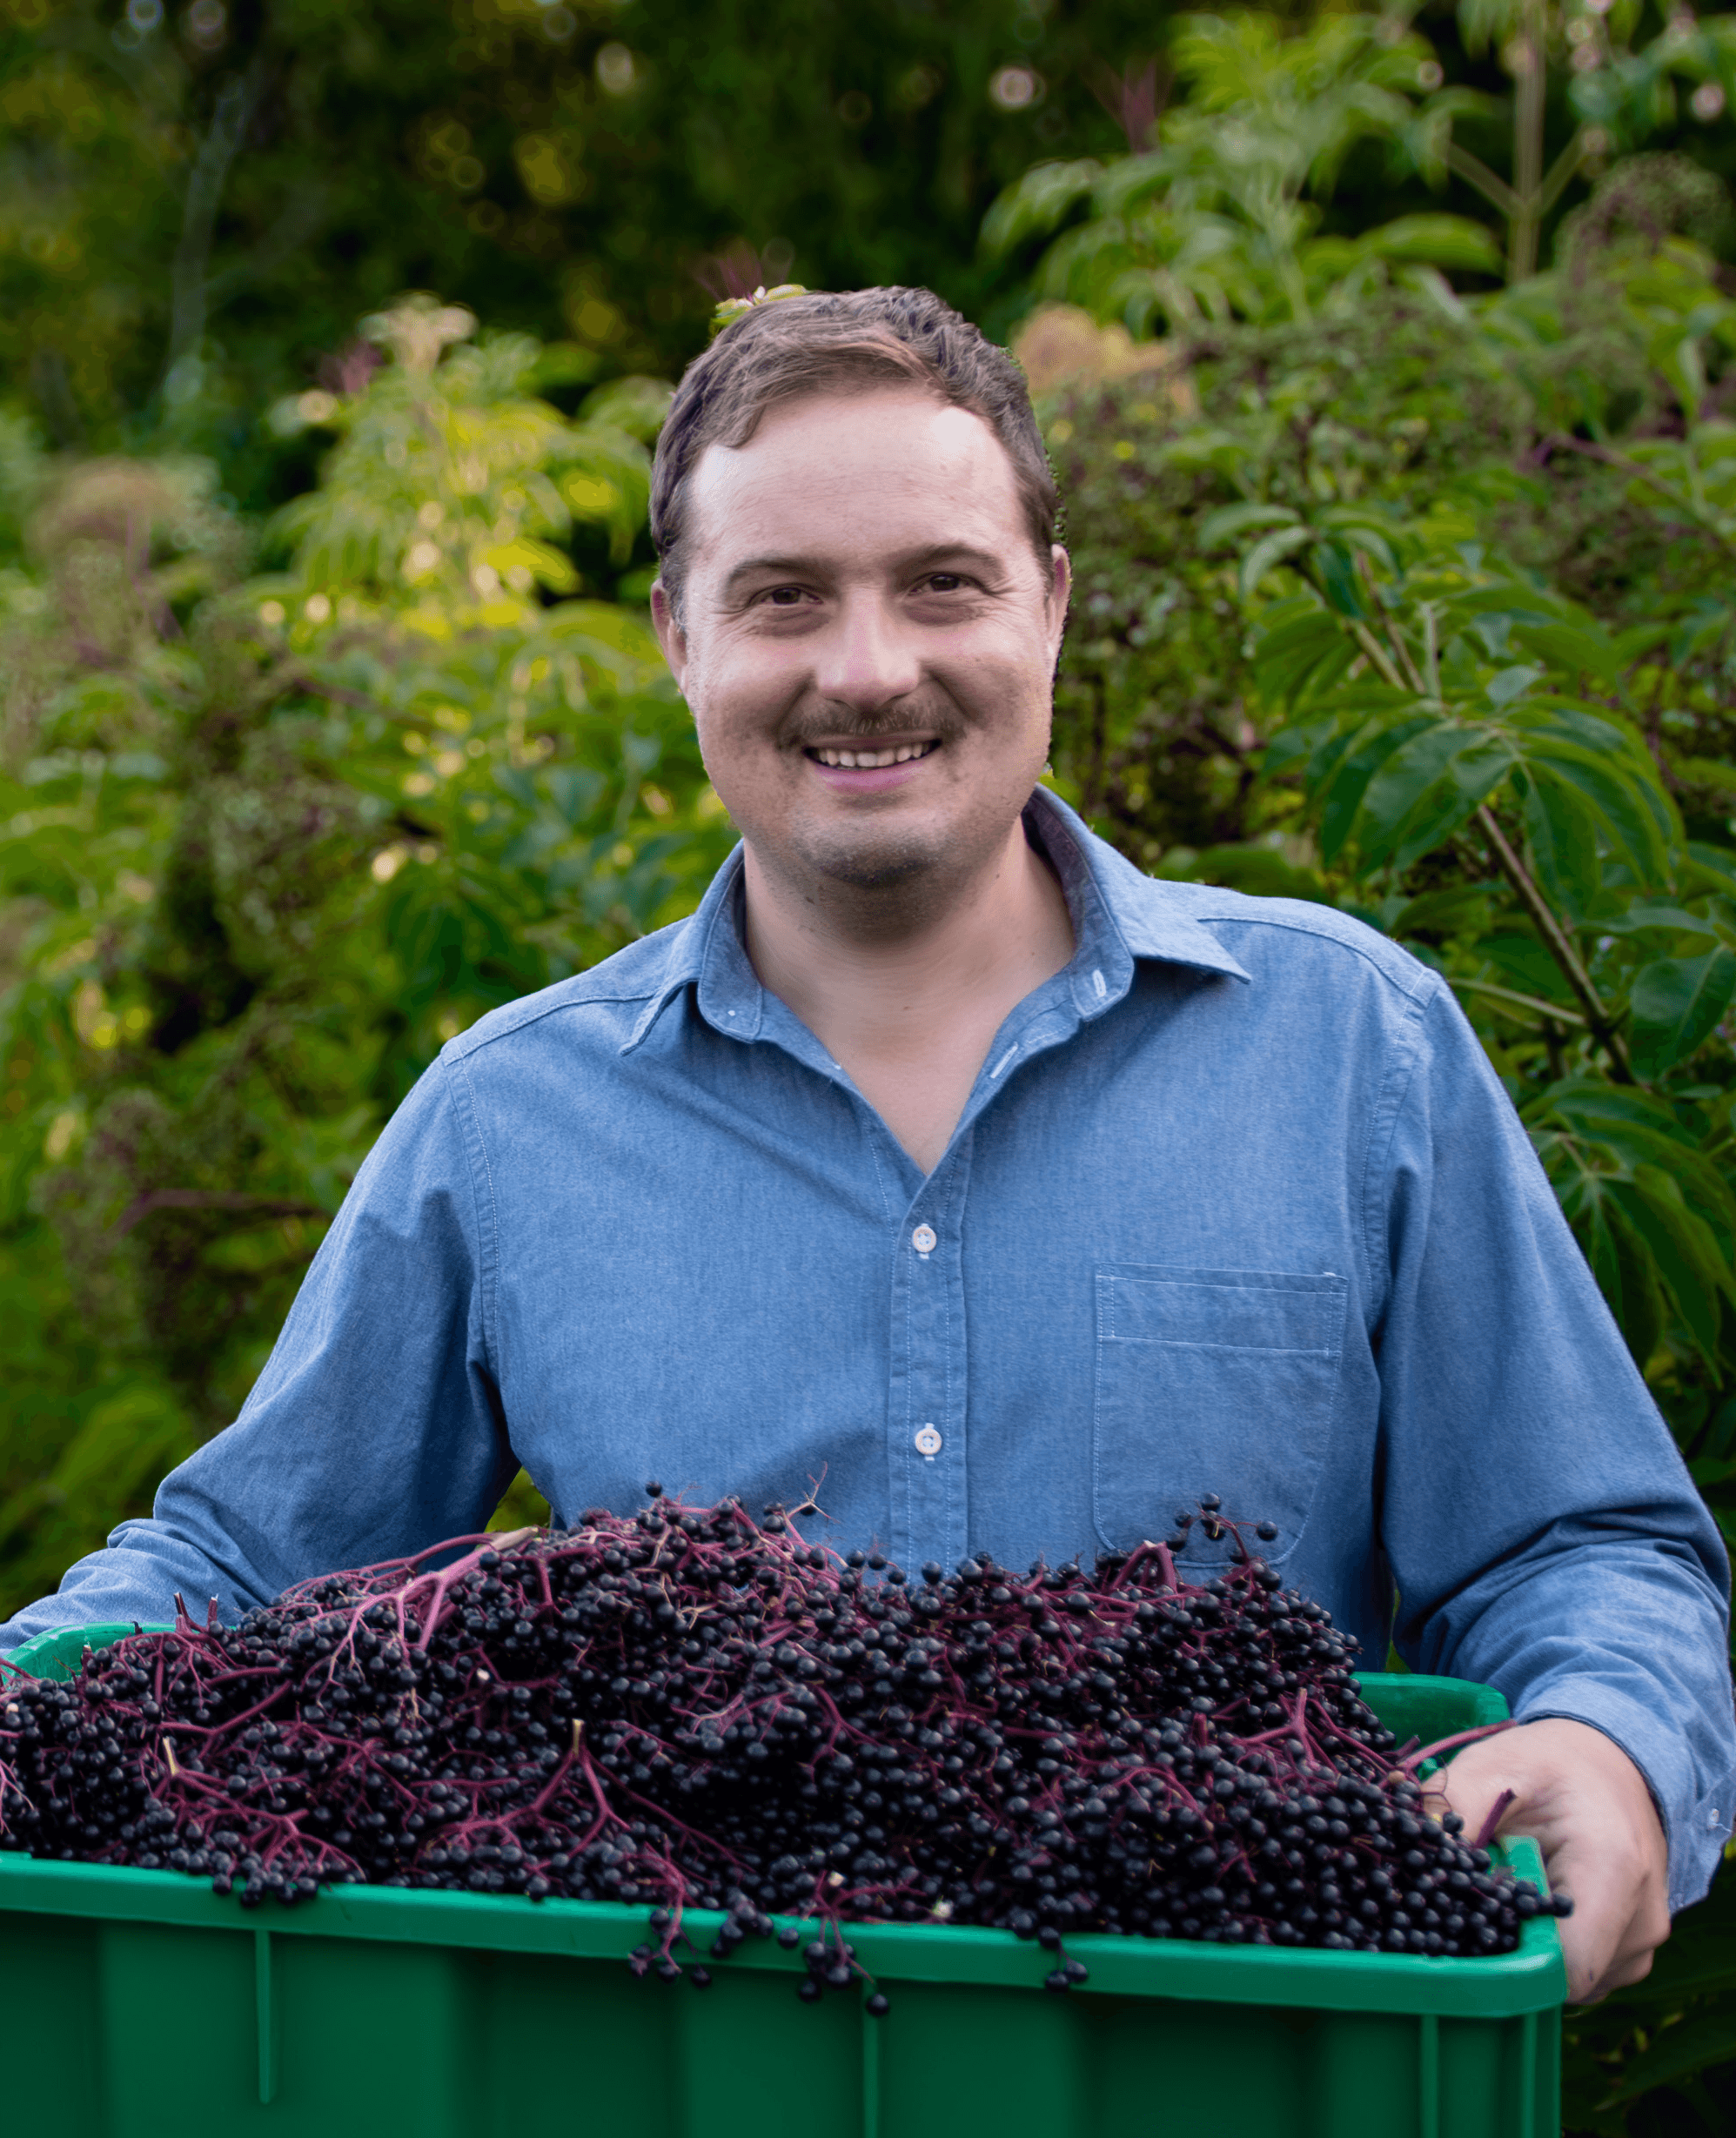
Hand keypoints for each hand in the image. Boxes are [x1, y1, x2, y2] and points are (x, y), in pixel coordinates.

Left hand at [1430, 1717, 1669, 2004]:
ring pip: (1571, 1980)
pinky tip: (1530, 1902)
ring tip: (1509, 1887)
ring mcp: (1642, 1943)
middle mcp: (1641, 1920)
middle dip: (1508, 1947)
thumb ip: (1453, 1805)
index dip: (1508, 1960)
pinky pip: (1582, 1971)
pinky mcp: (1632, 1952)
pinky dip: (1547, 1944)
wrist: (1609, 1767)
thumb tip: (1407, 1846)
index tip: (1465, 1922)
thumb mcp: (1496, 1766)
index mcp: (1612, 1871)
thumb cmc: (1550, 1765)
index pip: (1567, 1967)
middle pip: (1564, 1979)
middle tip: (1476, 1897)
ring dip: (1527, 1944)